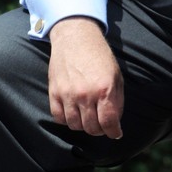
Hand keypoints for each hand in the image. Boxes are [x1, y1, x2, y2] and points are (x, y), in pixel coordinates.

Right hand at [48, 17, 124, 137]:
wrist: (76, 38)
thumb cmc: (99, 56)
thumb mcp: (116, 76)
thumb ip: (117, 100)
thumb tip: (115, 122)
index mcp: (104, 89)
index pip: (109, 122)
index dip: (114, 132)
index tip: (115, 133)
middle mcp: (85, 94)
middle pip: (91, 128)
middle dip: (100, 130)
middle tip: (102, 125)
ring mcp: (67, 94)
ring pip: (75, 126)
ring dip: (83, 126)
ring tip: (88, 118)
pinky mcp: (54, 92)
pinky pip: (59, 118)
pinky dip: (67, 120)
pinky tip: (74, 113)